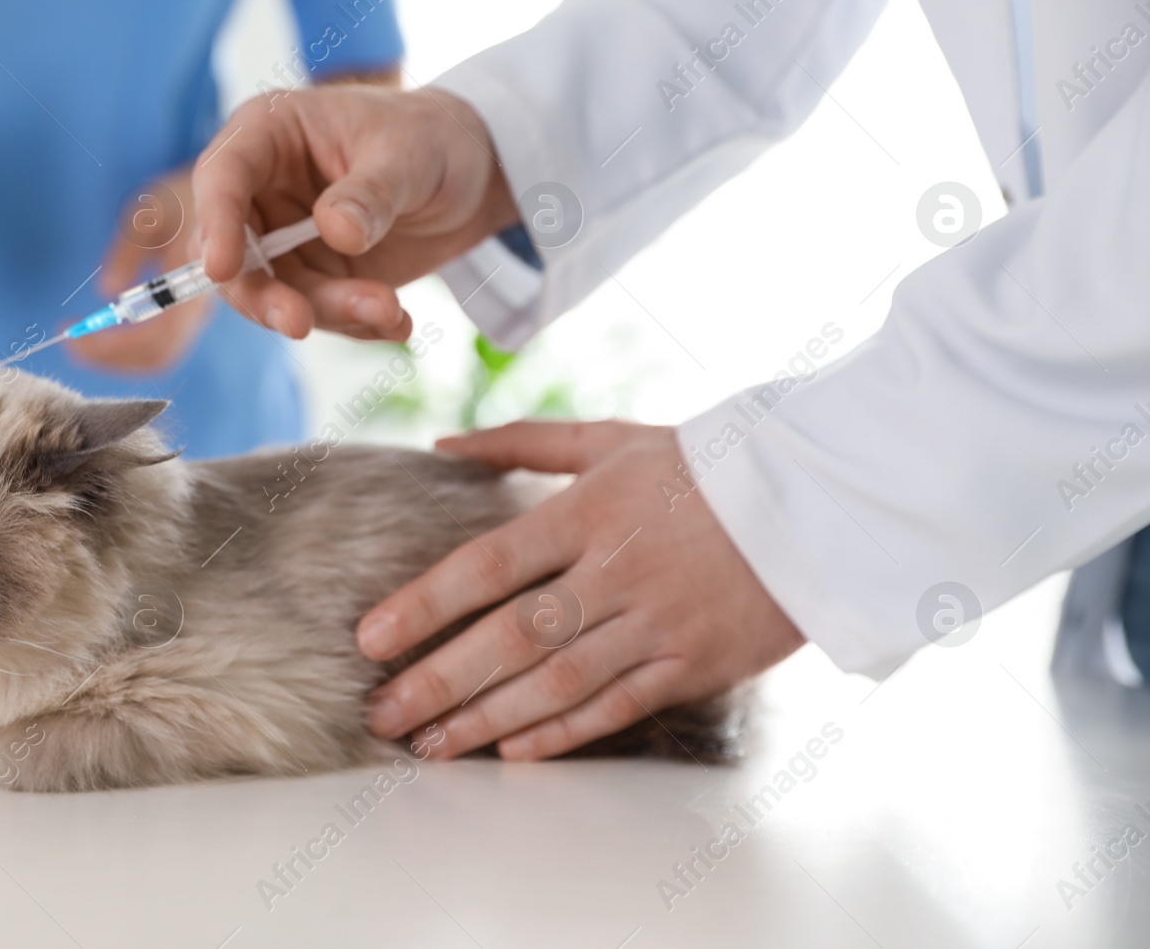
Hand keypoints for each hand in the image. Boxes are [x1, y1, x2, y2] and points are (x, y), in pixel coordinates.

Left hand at [64, 167, 213, 372]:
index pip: (158, 337)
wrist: (229, 195)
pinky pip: (161, 342)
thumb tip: (106, 290)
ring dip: (117, 354)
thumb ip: (132, 246)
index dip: (115, 346)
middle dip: (110, 358)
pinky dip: (127, 343)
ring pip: (160, 354)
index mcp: (195, 283)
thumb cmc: (188, 194)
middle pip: (158, 356)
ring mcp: (196, 312)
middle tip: (70, 341)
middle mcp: (200, 306)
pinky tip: (104, 325)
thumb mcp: (152, 206)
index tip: (73, 333)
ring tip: (79, 337)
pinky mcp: (189, 310)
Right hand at [191, 85, 519, 340]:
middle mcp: (264, 191)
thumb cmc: (432, 139)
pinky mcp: (317, 278)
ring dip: (331, 312)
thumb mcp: (409, 156)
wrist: (473, 176)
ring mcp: (287, 241)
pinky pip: (321, 313)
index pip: (223, 177)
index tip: (222, 269)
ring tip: (389, 311)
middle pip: (236, 253)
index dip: (215, 223)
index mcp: (268, 134)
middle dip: (264, 296)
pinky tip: (398, 323)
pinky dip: (357, 325)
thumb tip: (335, 230)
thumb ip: (370, 193)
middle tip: (299, 323)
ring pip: (280, 294)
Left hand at [358, 420, 804, 759]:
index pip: (488, 565)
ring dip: (486, 718)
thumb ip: (523, 442)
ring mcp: (658, 623)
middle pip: (512, 636)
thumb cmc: (703, 464)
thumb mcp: (612, 437)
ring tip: (429, 746)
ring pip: (558, 682)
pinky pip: (618, 706)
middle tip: (381, 714)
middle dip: (439, 680)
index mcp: (589, 511)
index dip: (424, 605)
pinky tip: (511, 750)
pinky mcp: (696, 662)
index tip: (368, 639)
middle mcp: (617, 571)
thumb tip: (444, 443)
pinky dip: (563, 732)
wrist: (818, 499)